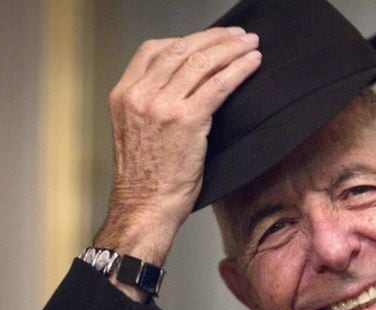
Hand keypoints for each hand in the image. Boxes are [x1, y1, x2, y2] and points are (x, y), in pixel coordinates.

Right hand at [94, 27, 260, 300]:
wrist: (145, 207)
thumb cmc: (147, 179)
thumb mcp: (137, 132)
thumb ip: (153, 103)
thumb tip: (188, 84)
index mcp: (123, 95)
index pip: (152, 50)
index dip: (185, 39)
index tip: (208, 39)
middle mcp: (139, 95)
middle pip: (181, 49)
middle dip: (214, 38)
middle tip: (238, 35)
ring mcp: (161, 105)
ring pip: (201, 63)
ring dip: (230, 49)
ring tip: (250, 45)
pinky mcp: (186, 119)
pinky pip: (218, 85)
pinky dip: (238, 70)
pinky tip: (252, 64)